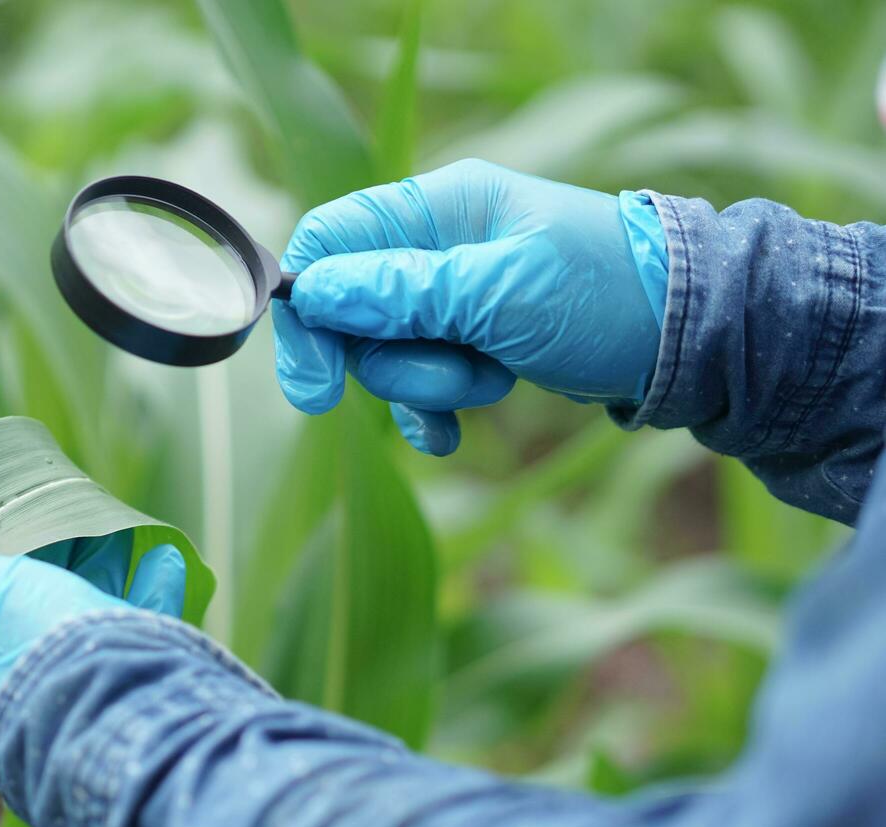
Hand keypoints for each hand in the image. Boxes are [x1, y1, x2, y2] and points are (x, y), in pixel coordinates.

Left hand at [0, 519, 186, 784]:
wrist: (121, 722)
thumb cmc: (23, 655)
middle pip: (2, 620)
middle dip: (30, 565)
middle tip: (52, 517)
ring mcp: (55, 713)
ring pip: (69, 629)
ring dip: (93, 573)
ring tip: (111, 529)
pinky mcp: (116, 707)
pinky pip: (128, 644)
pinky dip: (142, 599)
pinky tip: (163, 561)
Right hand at [274, 159, 665, 454]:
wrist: (696, 339)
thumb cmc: (607, 296)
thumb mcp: (501, 293)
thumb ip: (404, 292)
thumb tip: (315, 291)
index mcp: (440, 207)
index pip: (329, 240)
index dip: (310, 310)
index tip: (318, 382)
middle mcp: (437, 244)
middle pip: (350, 309)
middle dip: (389, 360)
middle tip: (443, 381)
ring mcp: (454, 295)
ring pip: (386, 353)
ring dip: (428, 385)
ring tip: (493, 380)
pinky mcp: (474, 340)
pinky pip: (418, 383)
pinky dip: (429, 412)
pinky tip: (448, 438)